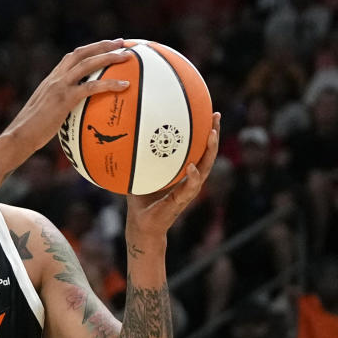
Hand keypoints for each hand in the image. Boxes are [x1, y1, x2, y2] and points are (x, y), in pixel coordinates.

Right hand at [3, 39, 131, 152]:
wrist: (19, 136)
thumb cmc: (31, 131)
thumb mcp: (45, 112)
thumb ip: (57, 106)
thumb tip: (73, 113)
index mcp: (50, 79)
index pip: (72, 57)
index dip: (89, 49)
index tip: (105, 46)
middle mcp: (55, 78)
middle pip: (81, 53)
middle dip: (102, 45)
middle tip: (121, 43)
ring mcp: (59, 87)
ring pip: (88, 64)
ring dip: (109, 57)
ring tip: (127, 57)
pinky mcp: (65, 99)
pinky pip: (92, 87)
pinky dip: (110, 84)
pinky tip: (124, 86)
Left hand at [125, 113, 221, 242]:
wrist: (141, 225)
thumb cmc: (141, 198)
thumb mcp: (139, 173)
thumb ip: (137, 158)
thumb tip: (122, 135)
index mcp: (183, 172)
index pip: (198, 148)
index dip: (204, 131)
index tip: (208, 112)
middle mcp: (189, 179)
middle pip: (207, 154)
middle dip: (213, 134)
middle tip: (216, 115)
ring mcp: (187, 191)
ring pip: (205, 168)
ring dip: (209, 152)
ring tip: (212, 134)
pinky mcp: (180, 202)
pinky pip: (189, 188)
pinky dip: (192, 178)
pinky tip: (192, 167)